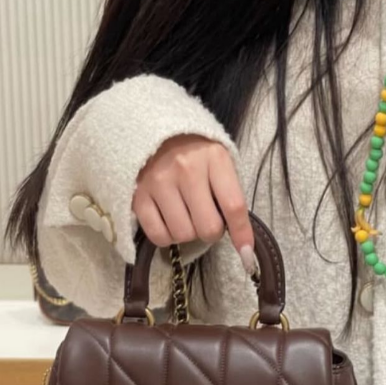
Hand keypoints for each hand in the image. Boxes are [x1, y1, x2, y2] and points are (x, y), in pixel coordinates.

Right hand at [132, 135, 255, 272]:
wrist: (154, 131)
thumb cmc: (195, 152)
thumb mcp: (220, 162)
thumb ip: (230, 194)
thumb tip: (242, 239)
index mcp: (214, 159)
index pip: (234, 205)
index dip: (242, 234)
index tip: (247, 253)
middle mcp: (186, 170)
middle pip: (208, 227)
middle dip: (212, 231)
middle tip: (207, 218)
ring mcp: (159, 183)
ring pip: (183, 234)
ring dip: (189, 233)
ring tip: (187, 215)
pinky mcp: (138, 196)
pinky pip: (158, 236)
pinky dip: (167, 237)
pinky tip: (170, 221)